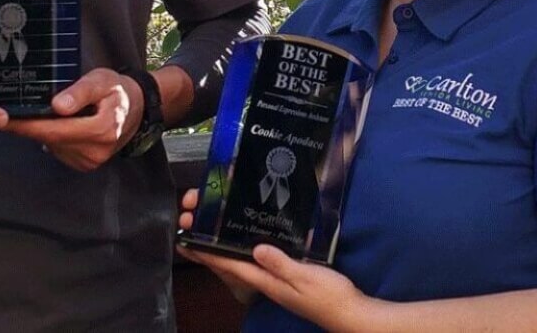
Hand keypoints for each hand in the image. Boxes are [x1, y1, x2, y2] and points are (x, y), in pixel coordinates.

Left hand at [6, 68, 143, 170]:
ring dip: (42, 131)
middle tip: (8, 112)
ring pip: (54, 145)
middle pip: (51, 139)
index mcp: (102, 129)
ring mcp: (91, 161)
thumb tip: (57, 106)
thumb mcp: (102, 80)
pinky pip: (60, 150)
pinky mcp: (86, 164)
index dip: (28, 125)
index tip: (5, 120)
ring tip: (36, 112)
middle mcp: (95, 150)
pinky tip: (56, 123)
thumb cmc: (117, 90)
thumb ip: (80, 92)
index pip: (55, 130)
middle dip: (30, 126)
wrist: (137, 108)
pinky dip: (53, 137)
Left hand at [178, 188, 368, 329]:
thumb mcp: (306, 277)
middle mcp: (265, 280)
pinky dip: (239, 247)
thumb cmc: (329, 296)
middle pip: (228, 262)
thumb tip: (256, 248)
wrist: (351, 313)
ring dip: (219, 245)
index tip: (185, 241)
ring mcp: (274, 279)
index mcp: (267, 281)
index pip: (230, 265)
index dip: (206, 253)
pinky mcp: (284, 274)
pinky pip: (253, 260)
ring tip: (203, 227)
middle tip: (189, 224)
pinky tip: (240, 237)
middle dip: (206, 245)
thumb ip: (282, 264)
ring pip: (238, 261)